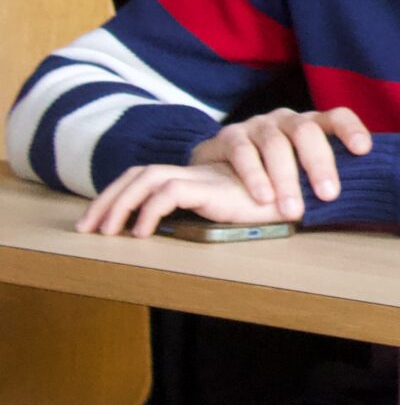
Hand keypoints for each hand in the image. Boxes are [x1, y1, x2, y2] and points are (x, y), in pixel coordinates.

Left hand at [79, 162, 288, 235]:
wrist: (308, 193)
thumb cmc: (278, 205)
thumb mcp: (234, 208)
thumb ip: (209, 209)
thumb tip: (174, 231)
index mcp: (197, 175)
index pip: (144, 175)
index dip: (117, 194)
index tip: (98, 221)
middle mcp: (196, 171)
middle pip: (136, 174)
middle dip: (106, 200)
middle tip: (86, 229)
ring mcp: (203, 176)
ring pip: (144, 179)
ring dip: (117, 205)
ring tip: (105, 233)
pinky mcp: (212, 187)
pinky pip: (168, 194)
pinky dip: (147, 212)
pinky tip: (142, 233)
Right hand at [188, 106, 370, 221]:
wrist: (217, 168)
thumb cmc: (274, 172)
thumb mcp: (302, 170)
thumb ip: (325, 175)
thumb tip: (363, 194)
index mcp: (311, 124)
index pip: (336, 117)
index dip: (352, 129)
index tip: (363, 150)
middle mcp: (286, 119)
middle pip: (307, 132)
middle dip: (320, 164)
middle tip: (329, 195)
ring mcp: (257, 125)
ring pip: (275, 145)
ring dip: (287, 179)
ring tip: (293, 210)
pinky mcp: (229, 135)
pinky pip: (243, 152)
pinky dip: (254, 176)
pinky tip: (263, 198)